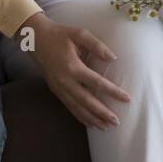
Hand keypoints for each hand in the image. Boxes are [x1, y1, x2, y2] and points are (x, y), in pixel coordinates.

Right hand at [22, 13, 130, 129]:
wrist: (36, 39)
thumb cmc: (60, 34)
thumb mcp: (79, 34)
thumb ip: (96, 45)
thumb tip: (113, 58)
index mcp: (73, 66)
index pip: (97, 82)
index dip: (113, 91)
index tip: (127, 99)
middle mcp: (65, 81)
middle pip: (87, 101)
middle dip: (102, 113)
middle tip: (116, 121)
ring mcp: (59, 88)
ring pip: (77, 108)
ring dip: (92, 119)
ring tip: (106, 127)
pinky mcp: (56, 91)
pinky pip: (69, 107)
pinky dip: (80, 117)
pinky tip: (90, 123)